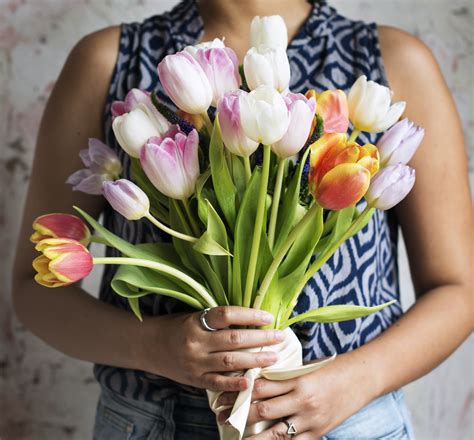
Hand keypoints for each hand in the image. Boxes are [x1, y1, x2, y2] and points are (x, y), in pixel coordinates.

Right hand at [139, 306, 285, 391]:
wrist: (146, 345)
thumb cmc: (174, 327)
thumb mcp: (192, 316)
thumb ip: (216, 319)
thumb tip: (249, 318)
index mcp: (196, 322)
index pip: (227, 315)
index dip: (250, 315)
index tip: (268, 316)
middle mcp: (196, 342)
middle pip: (234, 339)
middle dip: (261, 338)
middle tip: (280, 336)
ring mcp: (195, 362)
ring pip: (231, 361)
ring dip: (255, 359)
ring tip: (274, 357)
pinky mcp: (194, 379)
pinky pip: (218, 383)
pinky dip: (235, 383)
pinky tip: (251, 380)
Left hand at [216, 353, 375, 438]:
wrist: (361, 378)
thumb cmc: (331, 369)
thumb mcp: (305, 368)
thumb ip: (283, 376)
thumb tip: (256, 380)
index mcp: (298, 380)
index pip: (261, 387)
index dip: (240, 391)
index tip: (224, 394)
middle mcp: (303, 401)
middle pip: (264, 410)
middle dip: (239, 414)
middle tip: (221, 416)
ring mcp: (311, 420)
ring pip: (275, 433)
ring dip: (252, 437)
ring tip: (234, 437)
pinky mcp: (318, 433)